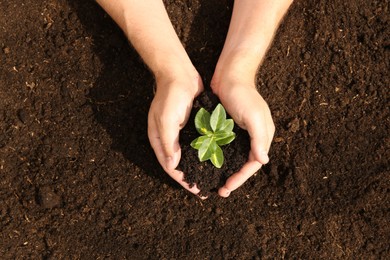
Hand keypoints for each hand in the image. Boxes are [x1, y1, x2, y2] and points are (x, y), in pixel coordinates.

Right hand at [148, 73, 203, 195]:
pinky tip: (215, 159)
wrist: (179, 73)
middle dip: (191, 177)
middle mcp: (168, 138)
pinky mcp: (190, 126)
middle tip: (205, 190)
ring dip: (198, 167)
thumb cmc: (171, 95)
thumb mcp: (167, 118)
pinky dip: (204, 153)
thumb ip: (169, 142)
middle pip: (178, 164)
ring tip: (212, 178)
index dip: (182, 180)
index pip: (169, 166)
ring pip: (188, 156)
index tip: (196, 190)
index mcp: (159, 139)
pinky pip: (197, 144)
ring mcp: (179, 133)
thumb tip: (173, 165)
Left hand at [212, 78, 274, 197]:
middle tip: (220, 191)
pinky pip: (225, 147)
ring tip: (215, 182)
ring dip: (226, 170)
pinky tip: (209, 164)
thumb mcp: (253, 115)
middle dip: (234, 178)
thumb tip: (263, 160)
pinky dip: (219, 157)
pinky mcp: (228, 128)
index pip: (254, 163)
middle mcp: (253, 136)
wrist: (229, 74)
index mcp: (263, 135)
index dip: (241, 178)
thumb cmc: (243, 94)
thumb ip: (259, 137)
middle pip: (245, 163)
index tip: (227, 187)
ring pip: (234, 157)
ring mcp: (240, 132)